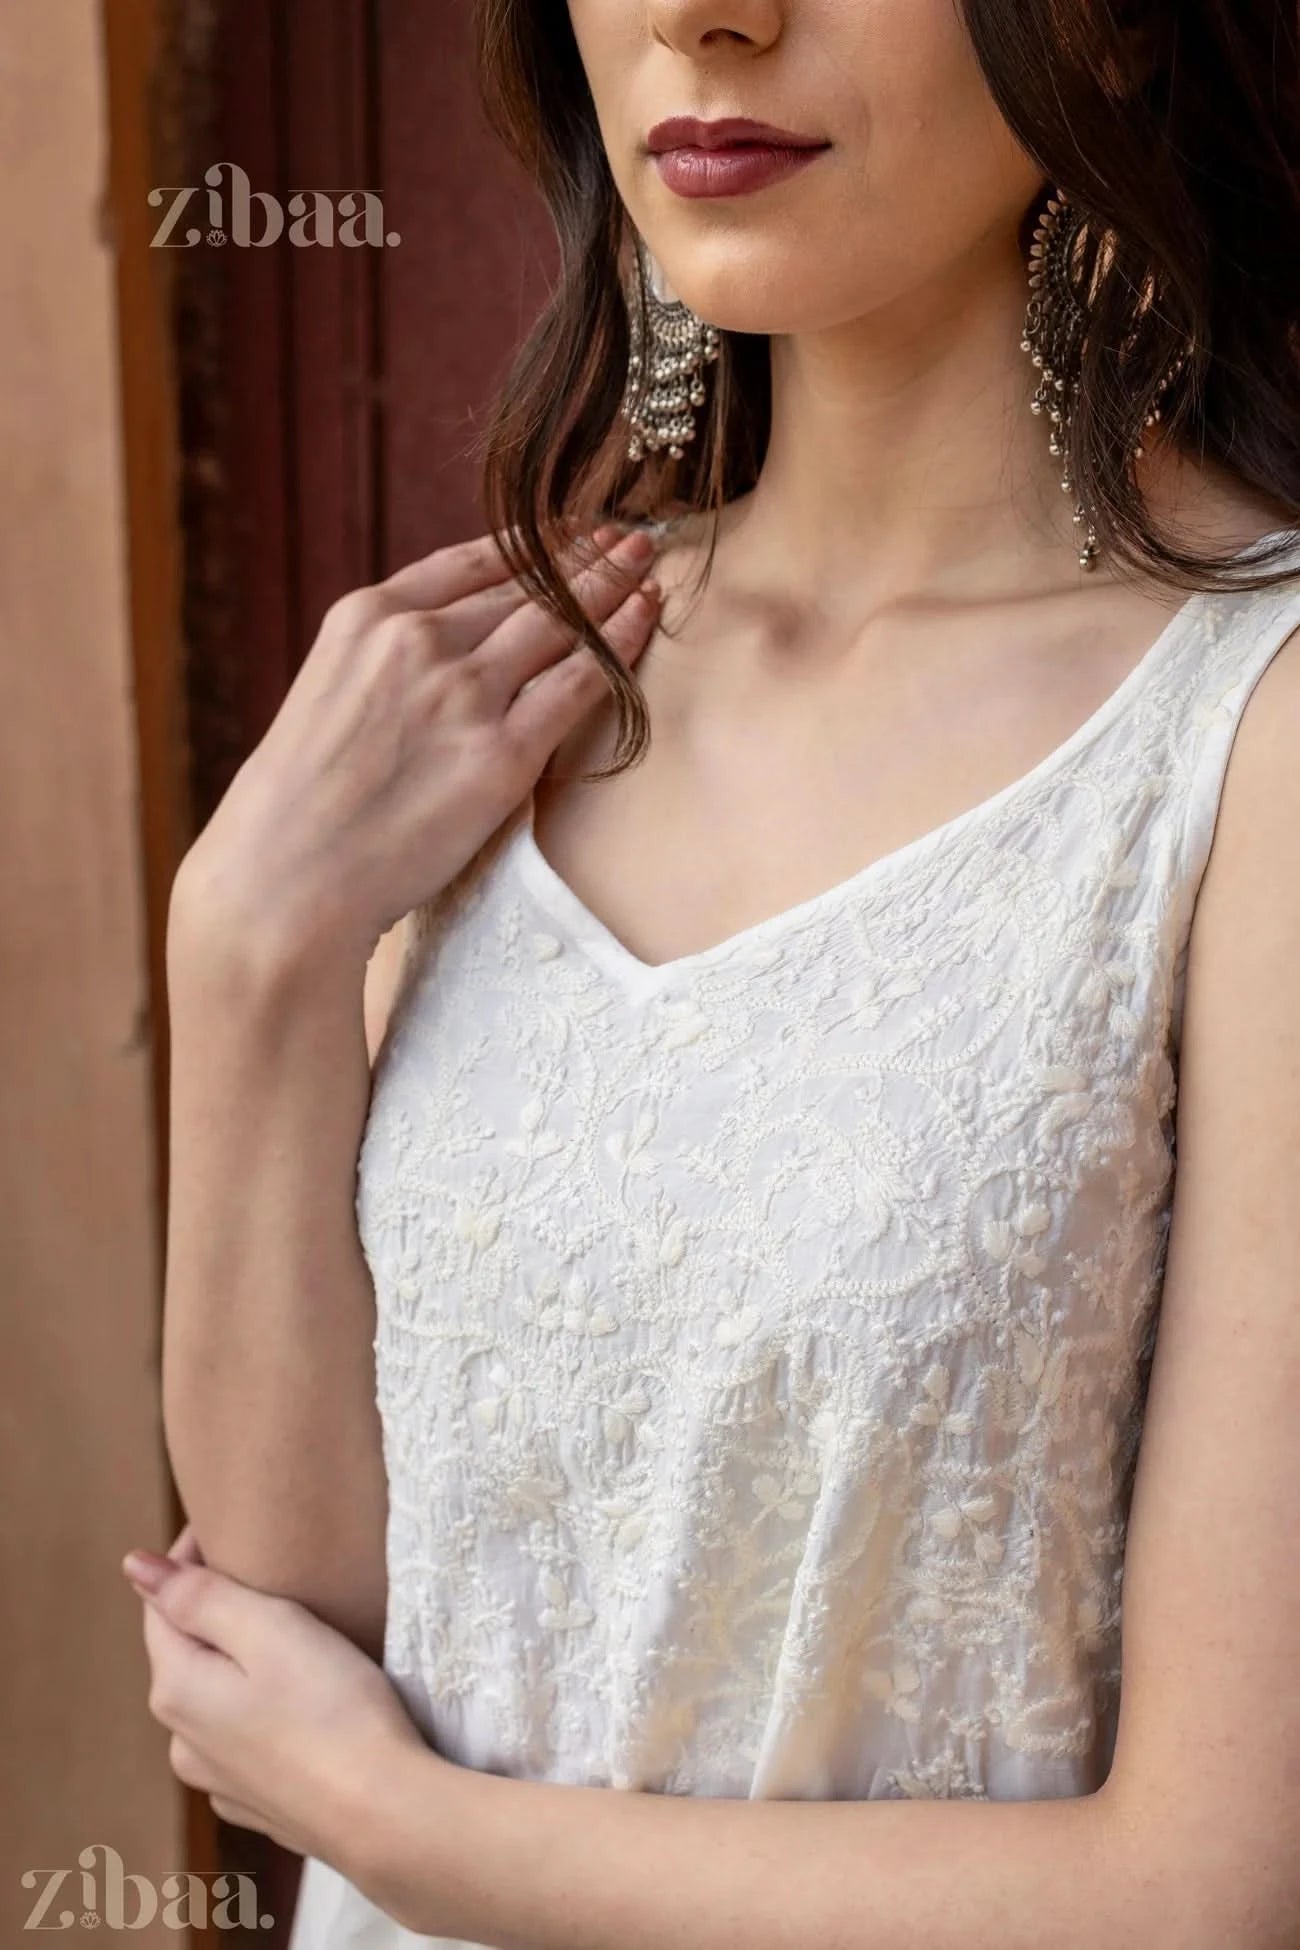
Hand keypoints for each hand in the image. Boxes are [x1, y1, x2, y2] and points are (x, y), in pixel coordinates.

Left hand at [123, 1524, 434, 1873]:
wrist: (383, 1812)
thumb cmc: (333, 1709)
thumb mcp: (269, 1630)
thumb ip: (198, 1596)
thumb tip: (135, 1566)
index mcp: (177, 1689)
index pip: (161, 1605)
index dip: (190, 1559)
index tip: (229, 1527)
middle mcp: (183, 1740)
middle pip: (185, 1653)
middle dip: (214, 1612)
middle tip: (266, 1575)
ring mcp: (219, 1780)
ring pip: (214, 1700)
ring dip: (237, 1666)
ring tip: (287, 1640)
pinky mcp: (258, 1804)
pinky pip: (243, 1741)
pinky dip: (259, 1712)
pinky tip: (296, 1706)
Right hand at [172, 522, 663, 970]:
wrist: (287, 876)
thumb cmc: (297, 806)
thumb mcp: (327, 696)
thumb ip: (383, 664)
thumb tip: (436, 655)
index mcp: (367, 617)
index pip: (470, 562)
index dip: (531, 544)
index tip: (569, 532)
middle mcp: (418, 641)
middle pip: (526, 586)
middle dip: (586, 558)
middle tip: (631, 537)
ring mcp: (464, 695)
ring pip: (560, 622)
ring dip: (613, 585)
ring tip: (648, 562)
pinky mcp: (502, 755)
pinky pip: (580, 683)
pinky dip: (619, 643)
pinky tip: (646, 616)